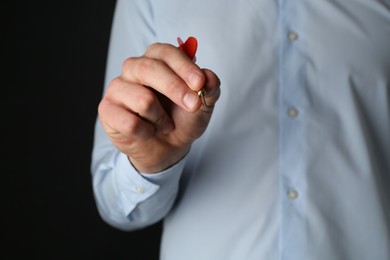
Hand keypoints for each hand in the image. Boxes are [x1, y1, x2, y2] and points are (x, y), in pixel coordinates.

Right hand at [98, 42, 220, 172]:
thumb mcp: (202, 104)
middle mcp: (133, 68)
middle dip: (175, 89)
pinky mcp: (107, 110)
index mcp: (156, 59)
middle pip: (149, 69)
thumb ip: (209, 88)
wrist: (167, 147)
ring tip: (164, 124)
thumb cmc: (181, 119)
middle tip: (193, 106)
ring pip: (143, 100)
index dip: (184, 67)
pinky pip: (131, 123)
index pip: (166, 52)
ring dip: (162, 119)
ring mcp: (117, 88)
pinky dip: (147, 132)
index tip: (200, 83)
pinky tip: (148, 132)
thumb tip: (209, 77)